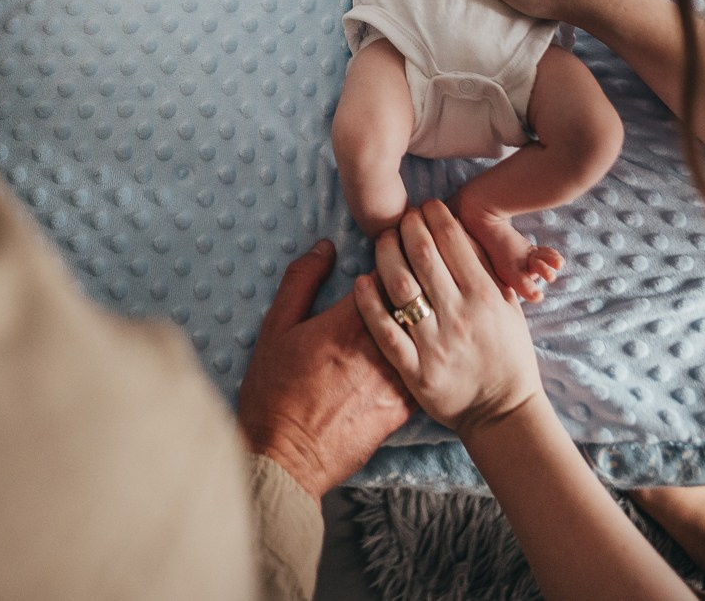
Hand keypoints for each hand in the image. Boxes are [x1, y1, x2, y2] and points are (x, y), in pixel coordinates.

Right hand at [236, 240, 414, 498]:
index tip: (395, 257)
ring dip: (426, 322)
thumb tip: (325, 247)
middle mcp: (379, 347)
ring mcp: (395, 379)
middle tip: (415, 278)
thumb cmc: (274, 391)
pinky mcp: (403, 409)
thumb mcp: (276, 328)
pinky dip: (430, 358)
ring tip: (426, 313)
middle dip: (416, 287)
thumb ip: (301, 281)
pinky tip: (430, 352)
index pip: (390, 274)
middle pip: (415, 302)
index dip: (395, 262)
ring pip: (426, 336)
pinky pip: (427, 372)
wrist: (284, 457)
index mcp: (349, 321)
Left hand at [353, 201, 542, 435]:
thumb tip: (465, 233)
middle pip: (424, 255)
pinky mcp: (415, 371)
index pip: (455, 242)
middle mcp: (459, 315)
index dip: (436, 216)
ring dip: (386, 255)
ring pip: (401, 286)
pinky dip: (369, 303)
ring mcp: (435, 344)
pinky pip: (386, 331)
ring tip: (383, 241)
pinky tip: (362, 282)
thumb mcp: (510, 307)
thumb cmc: (509, 355)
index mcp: (485, 296)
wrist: (503, 412)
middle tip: (401, 218)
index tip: (426, 206)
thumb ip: (489, 271)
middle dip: (408, 227)